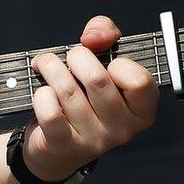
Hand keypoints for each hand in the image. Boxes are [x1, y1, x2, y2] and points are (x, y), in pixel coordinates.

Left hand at [23, 15, 157, 181]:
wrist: (59, 147)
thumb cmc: (86, 97)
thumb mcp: (105, 63)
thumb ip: (106, 36)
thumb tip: (92, 37)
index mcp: (142, 110)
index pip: (140, 81)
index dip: (119, 63)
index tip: (107, 62)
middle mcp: (123, 129)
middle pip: (97, 79)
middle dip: (76, 56)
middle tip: (69, 57)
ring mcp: (94, 140)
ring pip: (67, 91)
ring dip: (50, 68)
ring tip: (46, 65)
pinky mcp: (65, 146)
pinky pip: (50, 112)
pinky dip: (41, 94)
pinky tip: (43, 92)